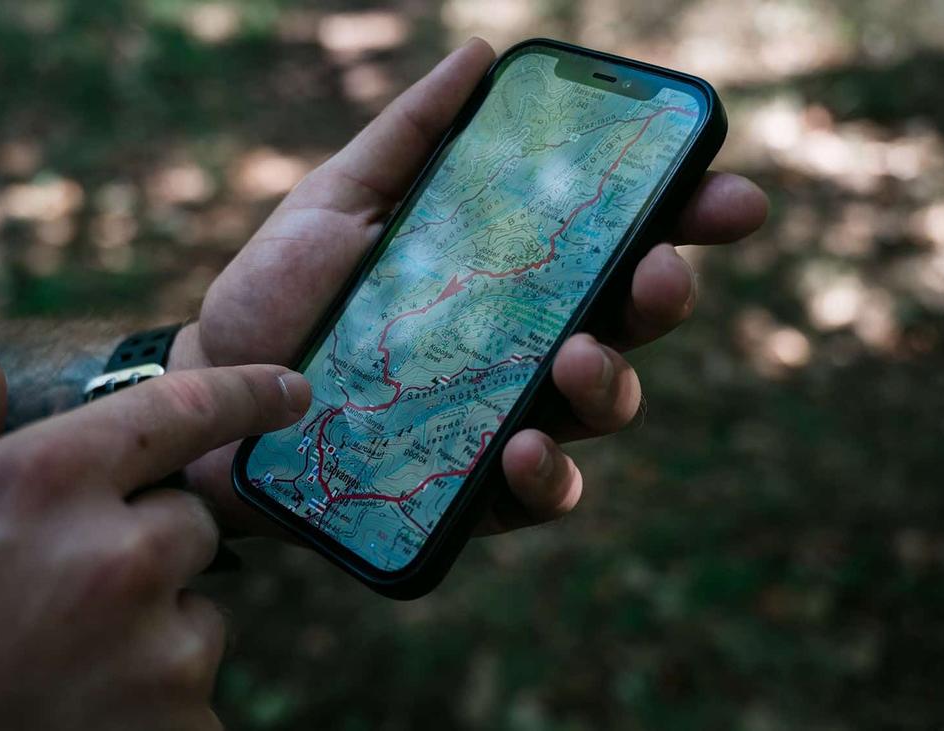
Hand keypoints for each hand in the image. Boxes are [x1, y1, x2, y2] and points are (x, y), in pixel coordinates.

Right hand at [0, 352, 310, 730]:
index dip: (248, 393)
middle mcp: (119, 552)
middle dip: (147, 546)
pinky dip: (155, 702)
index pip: (185, 409)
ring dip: (151, 630)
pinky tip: (82, 711)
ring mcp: (156, 646)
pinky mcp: (180, 725)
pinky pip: (195, 692)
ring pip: (196, 614)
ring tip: (61, 666)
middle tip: (67, 592)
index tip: (292, 389)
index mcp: (49, 478)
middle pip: (190, 524)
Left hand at [173, 38, 768, 534]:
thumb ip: (409, 137)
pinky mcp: (477, 489)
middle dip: (664, 293)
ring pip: (604, 405)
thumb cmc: (282, 291)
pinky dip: (549, 475)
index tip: (725, 192)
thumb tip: (479, 56)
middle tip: (656, 272)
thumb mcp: (338, 200)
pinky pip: (544, 492)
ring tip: (578, 358)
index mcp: (513, 267)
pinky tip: (523, 447)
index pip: (618, 237)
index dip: (685, 215)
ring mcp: (510, 414)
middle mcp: (528, 340)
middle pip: (631, 321)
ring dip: (612, 383)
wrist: (218, 392)